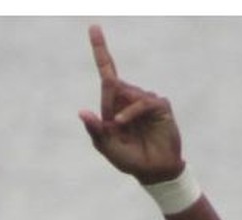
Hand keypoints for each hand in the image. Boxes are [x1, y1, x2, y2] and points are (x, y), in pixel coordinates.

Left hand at [78, 25, 183, 182]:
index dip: (100, 50)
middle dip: (104, 76)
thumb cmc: (129, 159)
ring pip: (126, 93)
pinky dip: (130, 112)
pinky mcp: (159, 105)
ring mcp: (144, 101)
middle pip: (112, 80)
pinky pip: (141, 101)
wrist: (154, 170)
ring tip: (121, 132)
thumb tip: (82, 112)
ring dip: (119, 113)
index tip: (93, 28)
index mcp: (112, 106)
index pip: (106, 74)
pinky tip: (122, 123)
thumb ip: (96, 130)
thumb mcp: (107, 147)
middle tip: (102, 84)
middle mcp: (127, 99)